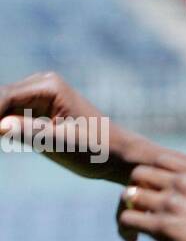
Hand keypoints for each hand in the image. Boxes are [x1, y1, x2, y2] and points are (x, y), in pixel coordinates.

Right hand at [0, 72, 149, 183]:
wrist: (119, 155)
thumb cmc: (97, 150)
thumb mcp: (63, 144)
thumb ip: (30, 132)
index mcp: (48, 86)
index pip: (4, 97)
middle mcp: (40, 85)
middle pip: (0, 99)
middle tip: (0, 141)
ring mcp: (37, 97)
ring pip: (2, 108)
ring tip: (3, 143)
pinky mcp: (36, 112)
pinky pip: (9, 117)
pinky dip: (2, 129)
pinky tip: (4, 142)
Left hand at [117, 165, 185, 240]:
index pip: (161, 161)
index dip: (151, 175)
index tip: (150, 191)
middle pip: (140, 174)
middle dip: (135, 188)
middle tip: (138, 208)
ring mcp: (174, 204)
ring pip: (130, 194)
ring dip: (128, 208)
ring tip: (134, 226)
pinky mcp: (163, 227)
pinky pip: (128, 218)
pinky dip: (125, 228)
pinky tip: (132, 240)